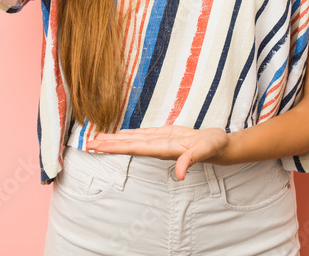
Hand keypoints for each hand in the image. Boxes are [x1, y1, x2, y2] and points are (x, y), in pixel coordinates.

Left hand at [88, 126, 229, 179]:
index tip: (100, 146)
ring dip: (116, 139)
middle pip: (129, 145)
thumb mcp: (204, 150)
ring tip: (99, 137)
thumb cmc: (213, 146)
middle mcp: (157, 146)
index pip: (134, 147)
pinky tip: (121, 134)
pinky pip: (143, 134)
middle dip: (109, 144)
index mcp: (163, 149)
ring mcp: (160, 141)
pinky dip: (129, 134)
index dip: (116, 147)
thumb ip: (191, 161)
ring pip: (133, 139)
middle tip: (89, 142)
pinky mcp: (165, 134)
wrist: (219, 144)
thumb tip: (180, 174)